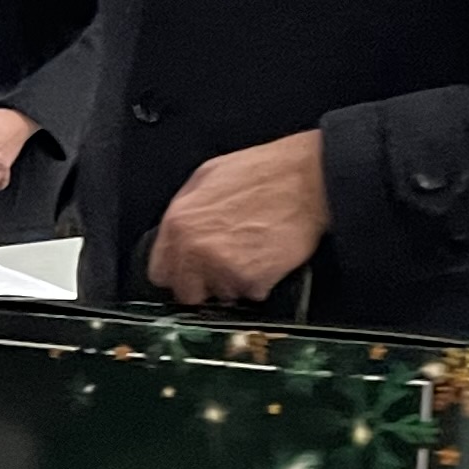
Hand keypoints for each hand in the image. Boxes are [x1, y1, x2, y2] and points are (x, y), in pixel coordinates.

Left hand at [145, 132, 330, 307]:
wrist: (309, 181)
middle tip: (223, 265)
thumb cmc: (265, 173)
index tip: (189, 270)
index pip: (159, 272)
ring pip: (220, 295)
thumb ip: (185, 209)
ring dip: (233, 282)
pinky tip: (266, 256)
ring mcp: (222, 268)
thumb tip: (177, 232)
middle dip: (203, 283)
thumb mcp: (208, 176)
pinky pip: (250, 294)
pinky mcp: (252, 281)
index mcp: (178, 223)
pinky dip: (259, 282)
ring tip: (250, 252)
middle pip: (186, 292)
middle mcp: (194, 250)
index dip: (178, 271)